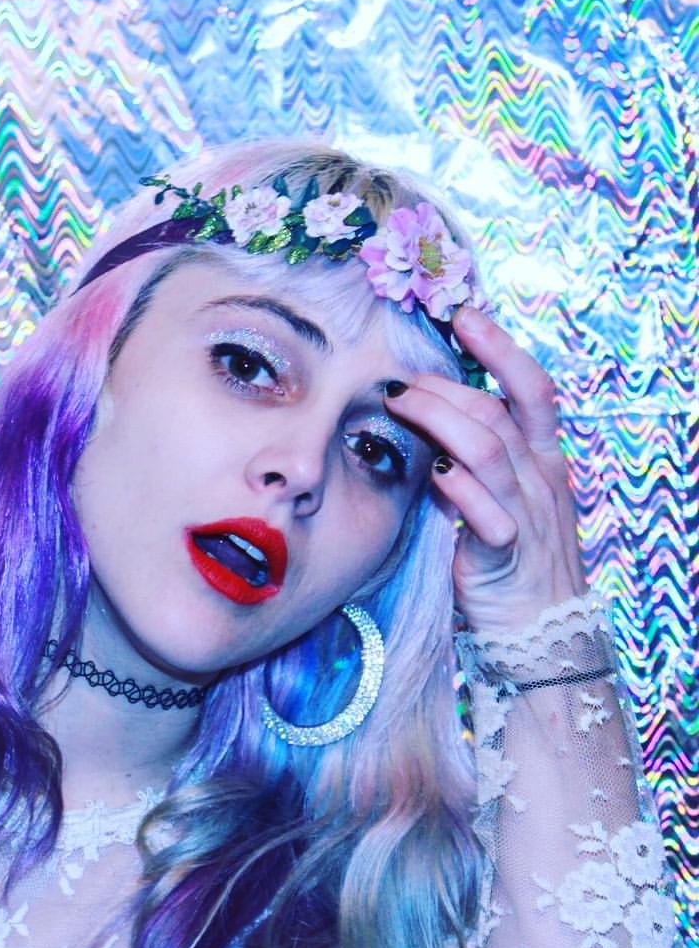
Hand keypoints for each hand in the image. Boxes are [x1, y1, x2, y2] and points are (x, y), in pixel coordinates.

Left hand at [384, 307, 586, 633]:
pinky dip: (459, 490)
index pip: (532, 391)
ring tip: (402, 406)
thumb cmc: (513, 557)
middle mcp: (540, 480)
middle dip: (448, 387)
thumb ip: (475, 458)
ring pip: (488, 450)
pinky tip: (434, 474)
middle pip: (497, 413)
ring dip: (441, 421)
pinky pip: (487, 515)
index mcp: (544, 461)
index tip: (466, 316)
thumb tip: (428, 416)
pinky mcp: (506, 555)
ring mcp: (527, 515)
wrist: (541, 632)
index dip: (502, 349)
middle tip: (404, 379)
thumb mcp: (504, 497)